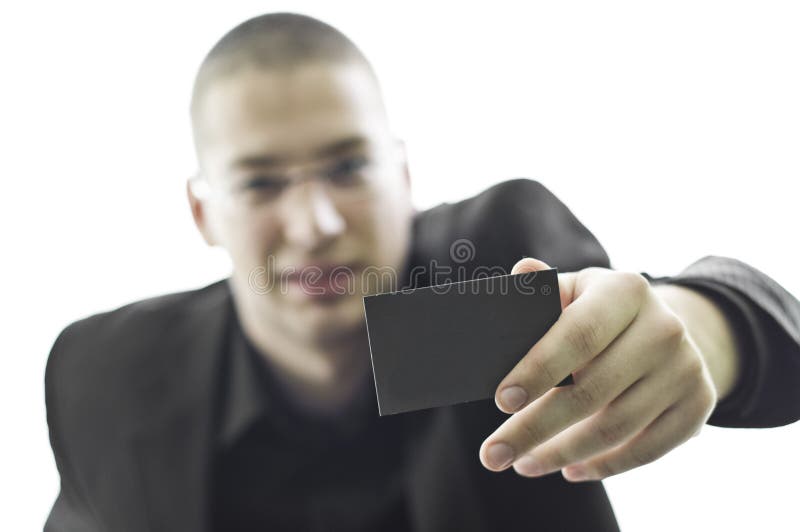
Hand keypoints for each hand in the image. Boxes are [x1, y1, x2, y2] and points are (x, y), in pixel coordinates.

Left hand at [478, 258, 716, 480]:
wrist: (666, 328)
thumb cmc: (598, 312)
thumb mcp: (576, 290)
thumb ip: (544, 289)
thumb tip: (520, 275)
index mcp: (625, 291)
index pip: (577, 335)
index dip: (538, 370)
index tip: (500, 402)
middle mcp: (663, 327)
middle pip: (591, 392)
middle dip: (535, 428)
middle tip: (493, 455)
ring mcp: (686, 368)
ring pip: (615, 428)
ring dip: (561, 453)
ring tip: (523, 463)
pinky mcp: (699, 404)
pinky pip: (646, 450)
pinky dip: (604, 466)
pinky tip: (569, 469)